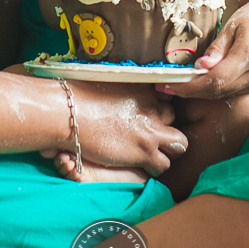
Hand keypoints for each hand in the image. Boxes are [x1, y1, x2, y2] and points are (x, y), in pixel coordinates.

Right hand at [54, 81, 186, 175]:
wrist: (69, 112)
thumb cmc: (78, 95)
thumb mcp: (107, 81)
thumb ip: (121, 87)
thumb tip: (118, 92)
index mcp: (144, 87)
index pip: (165, 97)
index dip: (156, 106)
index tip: (147, 113)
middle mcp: (152, 107)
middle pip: (173, 117)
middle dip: (163, 126)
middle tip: (149, 133)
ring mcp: (151, 129)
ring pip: (179, 143)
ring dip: (168, 149)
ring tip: (153, 152)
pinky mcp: (145, 151)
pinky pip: (165, 164)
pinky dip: (156, 166)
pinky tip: (144, 165)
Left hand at [171, 0, 248, 99]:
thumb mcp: (232, 26)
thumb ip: (216, 49)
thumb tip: (200, 67)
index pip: (215, 79)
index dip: (191, 86)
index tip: (170, 85)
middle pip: (218, 90)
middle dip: (190, 91)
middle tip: (166, 88)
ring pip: (224, 93)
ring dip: (200, 92)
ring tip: (177, 85)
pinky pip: (232, 90)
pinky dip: (213, 89)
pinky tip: (198, 83)